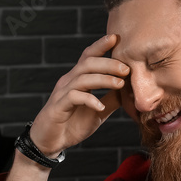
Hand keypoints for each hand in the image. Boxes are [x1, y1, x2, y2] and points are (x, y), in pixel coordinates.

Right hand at [29, 34, 128, 156]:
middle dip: (108, 63)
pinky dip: (89, 100)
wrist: (50, 142)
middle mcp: (68, 81)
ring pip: (82, 78)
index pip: (89, 57)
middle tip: (127, 68)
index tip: (116, 38)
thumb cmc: (72, 124)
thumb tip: (130, 90)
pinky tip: (100, 106)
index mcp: (77, 79)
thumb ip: (111, 99)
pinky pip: (74, 97)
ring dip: (103, 79)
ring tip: (120, 84)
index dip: (101, 46)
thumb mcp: (98, 111)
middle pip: (88, 63)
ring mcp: (62, 93)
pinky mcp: (58, 107)